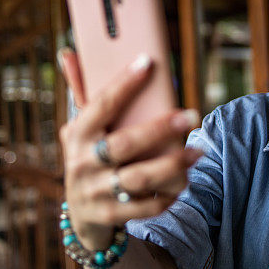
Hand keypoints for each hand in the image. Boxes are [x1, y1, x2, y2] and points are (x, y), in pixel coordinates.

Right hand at [57, 49, 201, 250]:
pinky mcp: (109, 217)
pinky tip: (184, 182)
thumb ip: (80, 93)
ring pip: (138, 179)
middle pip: (124, 144)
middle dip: (159, 129)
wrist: (81, 216)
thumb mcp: (79, 130)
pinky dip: (166, 196)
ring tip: (198, 151)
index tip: (148, 62)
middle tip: (192, 115)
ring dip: (172, 165)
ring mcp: (95, 192)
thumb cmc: (88, 158)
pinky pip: (144, 208)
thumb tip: (69, 52)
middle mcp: (82, 163)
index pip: (101, 105)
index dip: (124, 83)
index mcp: (76, 135)